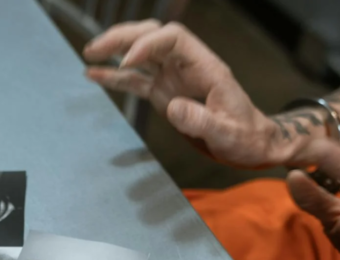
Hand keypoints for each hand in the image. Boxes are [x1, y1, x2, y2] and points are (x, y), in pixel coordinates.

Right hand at [83, 21, 292, 166]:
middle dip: (123, 38)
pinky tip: (92, 74)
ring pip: (141, 53)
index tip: (126, 62)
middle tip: (96, 49)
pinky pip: (136, 79)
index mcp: (206, 67)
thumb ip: (201, 120)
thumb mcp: (227, 133)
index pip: (173, 39)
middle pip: (153, 36)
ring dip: (114, 50)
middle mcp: (187, 66)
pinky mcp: (164, 92)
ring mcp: (174, 78)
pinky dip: (114, 76)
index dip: (148, 44)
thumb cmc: (245, 136)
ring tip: (89, 54)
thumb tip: (172, 107)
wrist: (251, 143)